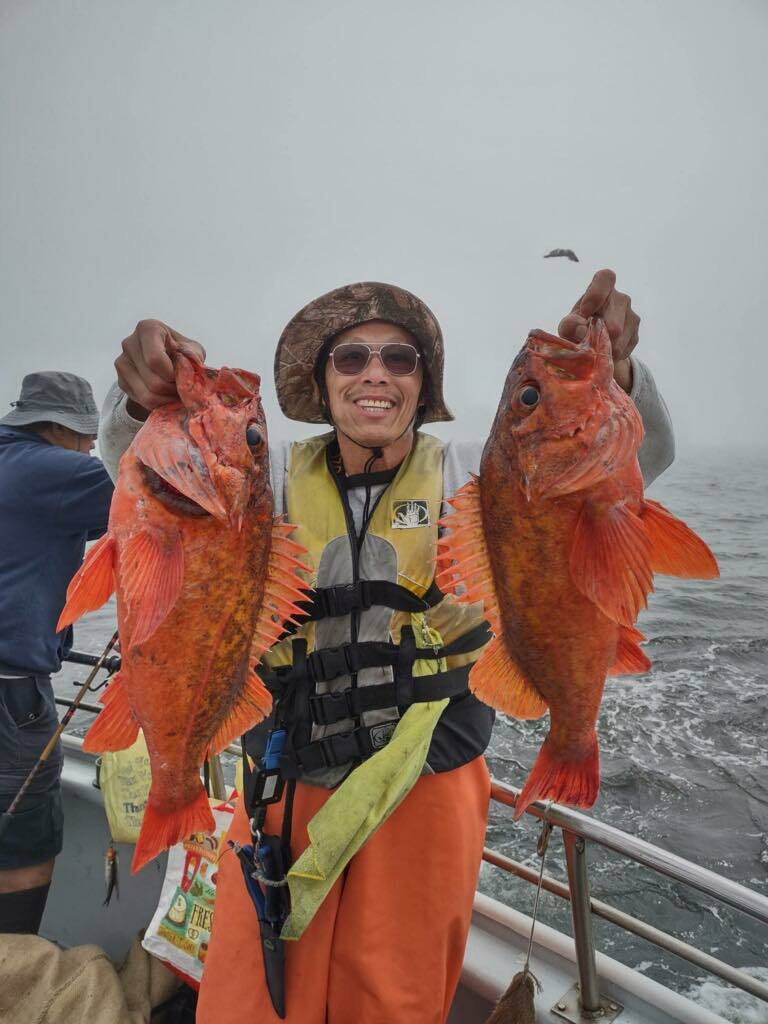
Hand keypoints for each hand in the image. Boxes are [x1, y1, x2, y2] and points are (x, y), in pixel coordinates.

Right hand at [115, 320, 205, 419]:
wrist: (165, 360)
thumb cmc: (181, 351)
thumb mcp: (192, 350)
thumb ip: (192, 358)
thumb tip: (188, 372)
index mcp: (148, 329)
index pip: (155, 359)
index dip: (172, 375)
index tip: (181, 377)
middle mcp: (130, 343)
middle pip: (153, 381)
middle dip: (173, 391)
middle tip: (184, 390)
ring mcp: (122, 362)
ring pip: (147, 395)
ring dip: (167, 400)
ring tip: (177, 394)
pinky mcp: (121, 380)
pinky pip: (142, 401)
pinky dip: (159, 404)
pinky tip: (166, 396)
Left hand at [558, 269, 638, 391]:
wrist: (594, 343)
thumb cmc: (578, 326)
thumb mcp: (568, 325)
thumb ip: (569, 325)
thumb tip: (581, 330)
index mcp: (603, 288)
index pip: (605, 278)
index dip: (596, 294)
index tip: (585, 312)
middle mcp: (621, 299)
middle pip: (615, 319)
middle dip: (600, 335)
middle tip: (588, 344)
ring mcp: (632, 316)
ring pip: (620, 337)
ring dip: (604, 348)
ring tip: (593, 349)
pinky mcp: (636, 335)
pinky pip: (623, 349)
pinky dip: (610, 355)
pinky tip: (603, 352)